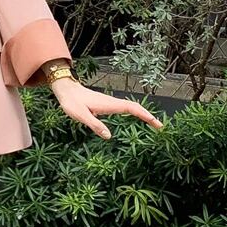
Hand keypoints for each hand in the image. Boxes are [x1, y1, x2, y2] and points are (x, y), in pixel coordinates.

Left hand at [49, 77, 164, 139]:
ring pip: (131, 107)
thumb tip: (109, 136)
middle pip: (135, 107)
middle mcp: (112, 102)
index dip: (144, 115)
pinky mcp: (107, 105)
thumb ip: (94, 125)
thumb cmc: (72, 102)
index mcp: (109, 105)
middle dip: (148, 116)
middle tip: (160, 126)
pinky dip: (134, 112)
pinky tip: (135, 118)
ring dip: (143, 114)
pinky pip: (125, 108)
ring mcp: (110, 103)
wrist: (66, 90)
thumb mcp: (81, 115)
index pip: (132, 109)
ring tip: (153, 123)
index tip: (156, 123)